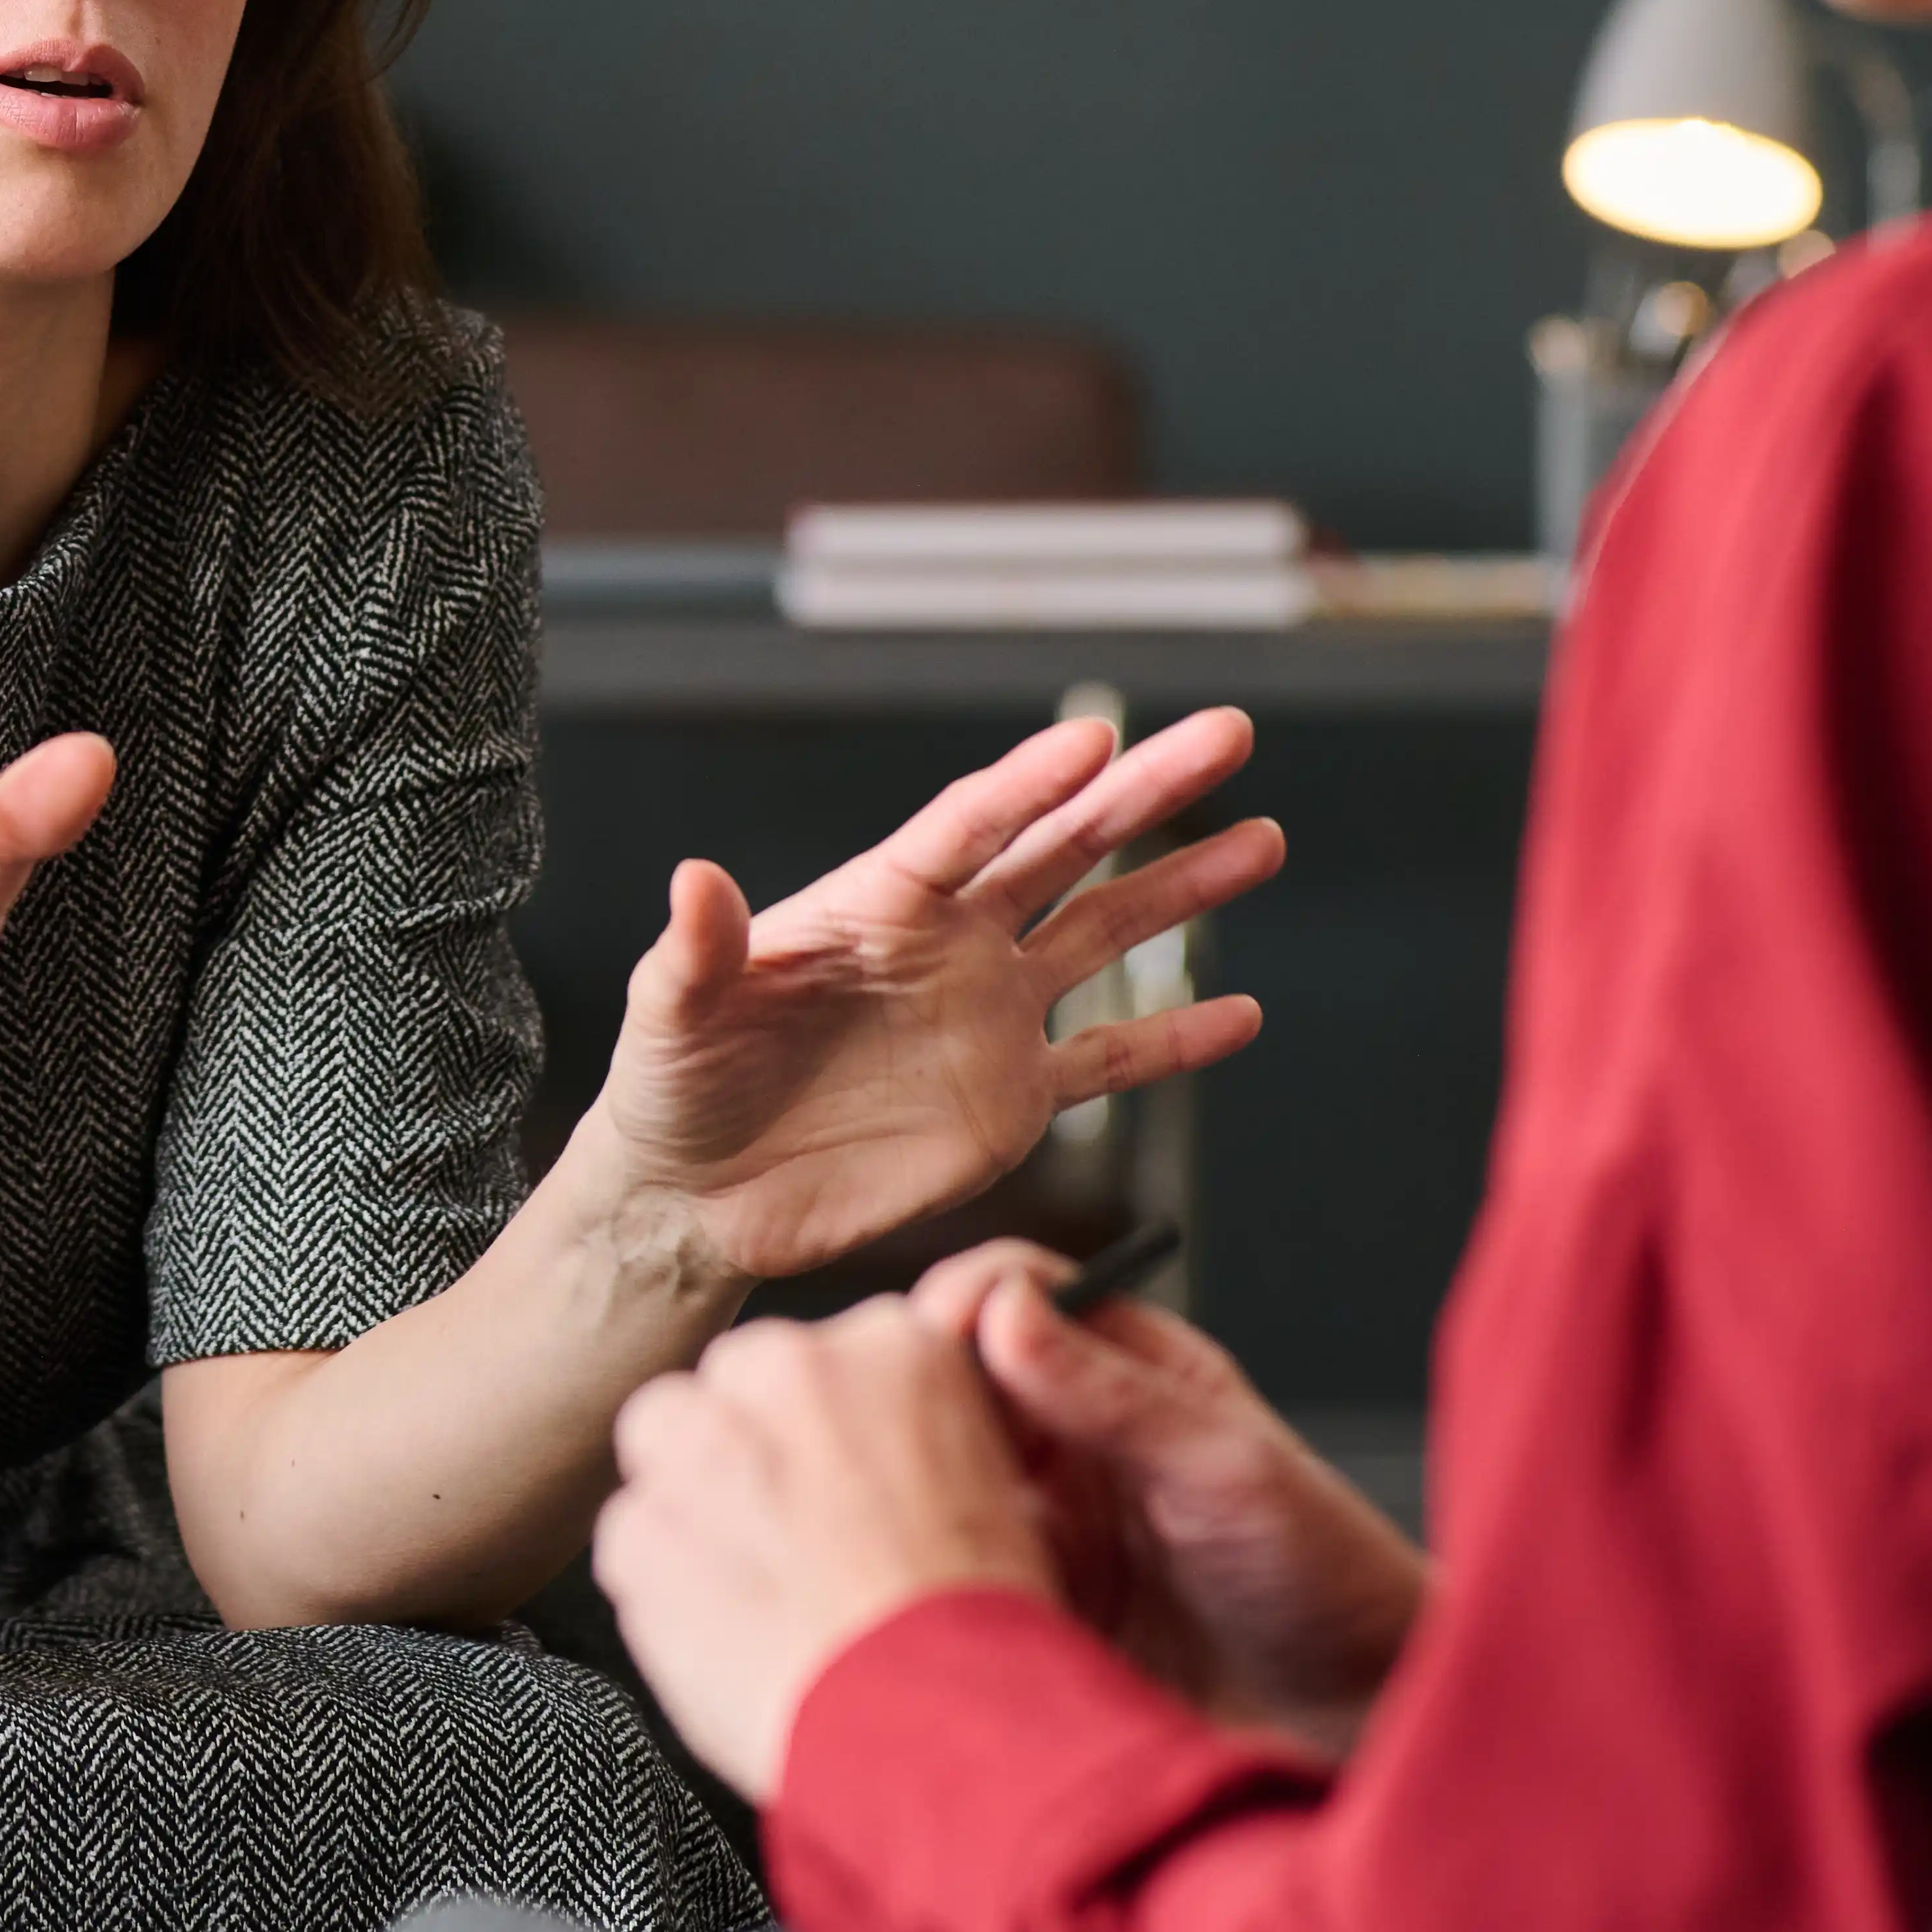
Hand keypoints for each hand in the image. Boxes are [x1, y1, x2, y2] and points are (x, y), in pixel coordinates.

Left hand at [583, 709, 1280, 1282]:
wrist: (698, 1198)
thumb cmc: (673, 1087)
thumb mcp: (671, 1013)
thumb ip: (697, 949)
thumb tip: (694, 879)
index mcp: (876, 903)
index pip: (969, 827)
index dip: (1030, 782)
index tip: (1094, 737)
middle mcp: (948, 943)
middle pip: (1064, 848)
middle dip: (1146, 791)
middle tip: (1226, 733)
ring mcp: (987, 1017)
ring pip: (1105, 935)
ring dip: (1183, 888)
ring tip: (1260, 840)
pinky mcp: (1007, 1102)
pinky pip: (1106, 1060)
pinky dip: (1175, 1041)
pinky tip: (1241, 1017)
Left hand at [596, 1299, 1055, 1801]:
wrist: (941, 1728)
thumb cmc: (980, 1628)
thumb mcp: (999, 1488)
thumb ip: (919, 1427)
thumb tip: (883, 1441)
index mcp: (892, 1344)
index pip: (827, 1357)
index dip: (826, 1431)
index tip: (842, 1487)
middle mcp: (790, 1367)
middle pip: (736, 1381)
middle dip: (751, 1448)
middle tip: (793, 1537)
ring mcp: (704, 1443)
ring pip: (665, 1440)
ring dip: (693, 1499)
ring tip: (752, 1587)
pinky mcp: (643, 1529)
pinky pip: (631, 1537)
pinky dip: (661, 1581)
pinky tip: (724, 1634)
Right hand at [911, 1240, 1428, 1754]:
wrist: (1358, 1719)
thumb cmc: (1325, 1569)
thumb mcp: (1223, 1465)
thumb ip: (1113, 1392)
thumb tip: (1007, 1309)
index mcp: (1125, 1371)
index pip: (1015, 1295)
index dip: (963, 1303)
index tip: (928, 1340)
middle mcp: (1074, 1440)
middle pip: (955, 1382)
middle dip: (910, 1395)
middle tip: (883, 1431)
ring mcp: (1048, 1527)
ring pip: (939, 1479)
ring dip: (909, 1491)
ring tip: (894, 1515)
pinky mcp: (1031, 1611)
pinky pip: (953, 1580)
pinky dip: (924, 1580)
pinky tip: (918, 1594)